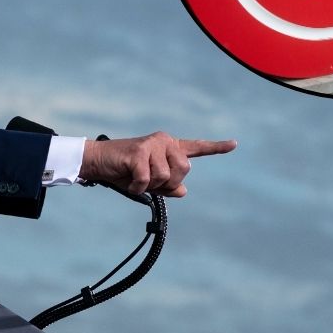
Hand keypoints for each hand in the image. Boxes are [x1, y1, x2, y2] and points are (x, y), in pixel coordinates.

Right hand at [79, 132, 236, 197]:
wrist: (97, 162)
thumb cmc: (123, 172)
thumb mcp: (149, 182)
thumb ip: (168, 185)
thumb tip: (183, 190)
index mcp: (169, 147)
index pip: (196, 148)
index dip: (216, 148)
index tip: (234, 144)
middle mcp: (164, 141)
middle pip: (184, 170)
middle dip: (168, 182)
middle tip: (148, 180)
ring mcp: (153, 144)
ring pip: (167, 176)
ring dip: (151, 185)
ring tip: (136, 177)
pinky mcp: (140, 151)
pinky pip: (148, 179)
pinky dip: (138, 186)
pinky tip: (129, 180)